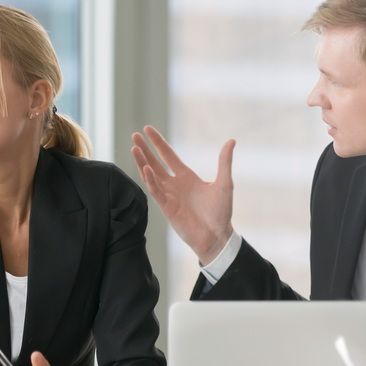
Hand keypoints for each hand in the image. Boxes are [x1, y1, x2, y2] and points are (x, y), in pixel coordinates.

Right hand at [131, 126, 235, 265]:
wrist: (217, 235)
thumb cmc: (221, 211)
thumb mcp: (224, 183)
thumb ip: (224, 162)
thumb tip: (231, 141)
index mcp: (187, 177)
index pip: (168, 155)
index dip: (158, 143)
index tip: (147, 129)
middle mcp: (175, 184)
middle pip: (156, 162)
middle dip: (145, 149)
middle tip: (134, 135)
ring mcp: (169, 196)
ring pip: (152, 175)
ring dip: (143, 162)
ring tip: (134, 148)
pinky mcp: (167, 208)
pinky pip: (156, 191)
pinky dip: (151, 180)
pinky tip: (146, 168)